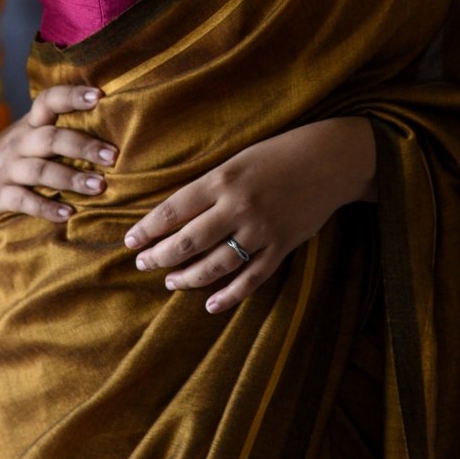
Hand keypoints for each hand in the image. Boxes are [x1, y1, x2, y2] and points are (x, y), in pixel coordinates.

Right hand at [0, 85, 118, 222]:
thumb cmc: (18, 156)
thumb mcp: (32, 136)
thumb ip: (60, 131)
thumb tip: (114, 128)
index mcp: (31, 124)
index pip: (49, 100)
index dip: (72, 96)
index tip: (100, 95)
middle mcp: (18, 142)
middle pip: (51, 139)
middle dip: (83, 146)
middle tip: (113, 156)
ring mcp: (6, 168)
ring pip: (40, 171)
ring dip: (71, 178)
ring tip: (99, 187)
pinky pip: (23, 200)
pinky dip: (46, 207)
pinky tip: (68, 214)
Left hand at [123, 118, 375, 313]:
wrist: (329, 159)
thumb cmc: (277, 154)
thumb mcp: (237, 160)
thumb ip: (209, 186)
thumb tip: (174, 215)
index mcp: (222, 179)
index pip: (173, 210)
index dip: (147, 228)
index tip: (129, 240)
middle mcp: (238, 206)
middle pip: (188, 241)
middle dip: (160, 256)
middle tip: (143, 263)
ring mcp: (261, 230)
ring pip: (216, 265)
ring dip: (189, 277)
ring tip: (171, 281)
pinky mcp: (282, 246)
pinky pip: (251, 278)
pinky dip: (230, 295)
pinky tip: (212, 305)